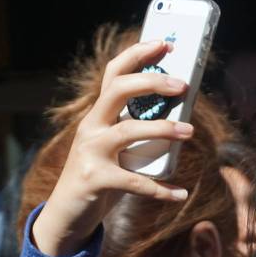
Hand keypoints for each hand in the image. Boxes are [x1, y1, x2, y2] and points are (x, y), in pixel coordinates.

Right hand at [32, 39, 192, 256]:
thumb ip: (138, 133)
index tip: (163, 43)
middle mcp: (91, 127)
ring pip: (128, 130)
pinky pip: (135, 182)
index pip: (113, 73)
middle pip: (118, 90)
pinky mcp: (96, 179)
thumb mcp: (114, 149)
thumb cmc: (99, 176)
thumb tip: (181, 122)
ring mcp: (91, 152)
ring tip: (189, 131)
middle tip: (182, 85)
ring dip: (163, 129)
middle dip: (152, 82)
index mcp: (97, 115)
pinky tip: (179, 193)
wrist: (66, 213)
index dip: (137, 54)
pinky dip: (160, 189)